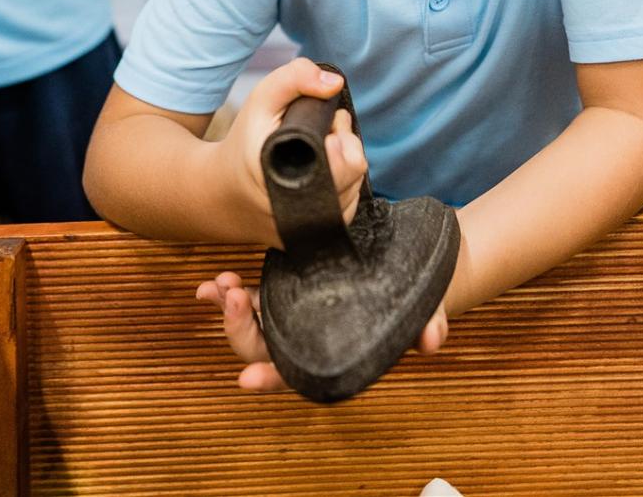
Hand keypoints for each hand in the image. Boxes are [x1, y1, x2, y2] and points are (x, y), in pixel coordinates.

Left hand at [196, 272, 448, 391]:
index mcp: (331, 351)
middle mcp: (305, 337)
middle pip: (262, 346)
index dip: (271, 377)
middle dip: (240, 330)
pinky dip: (228, 292)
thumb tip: (432, 341)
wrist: (407, 265)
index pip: (297, 373)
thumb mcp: (424, 306)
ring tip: (217, 285)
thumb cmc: (412, 298)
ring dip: (228, 308)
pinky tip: (210, 283)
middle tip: (232, 299)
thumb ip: (427, 324)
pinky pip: (251, 295)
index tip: (247, 378)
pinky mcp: (287, 285)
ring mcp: (291, 312)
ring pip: (250, 322)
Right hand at [212, 56, 368, 249]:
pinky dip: (342, 184)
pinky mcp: (314, 236)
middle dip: (345, 145)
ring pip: (354, 189)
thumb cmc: (245, 142)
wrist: (220, 191)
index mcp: (283, 179)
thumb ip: (295, 78)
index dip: (342, 141)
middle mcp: (298, 213)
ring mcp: (307, 230)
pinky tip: (324, 170)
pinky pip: (347, 206)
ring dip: (346, 164)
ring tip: (320, 150)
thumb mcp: (261, 99)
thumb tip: (335, 83)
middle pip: (354, 174)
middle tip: (323, 132)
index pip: (345, 165)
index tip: (328, 128)